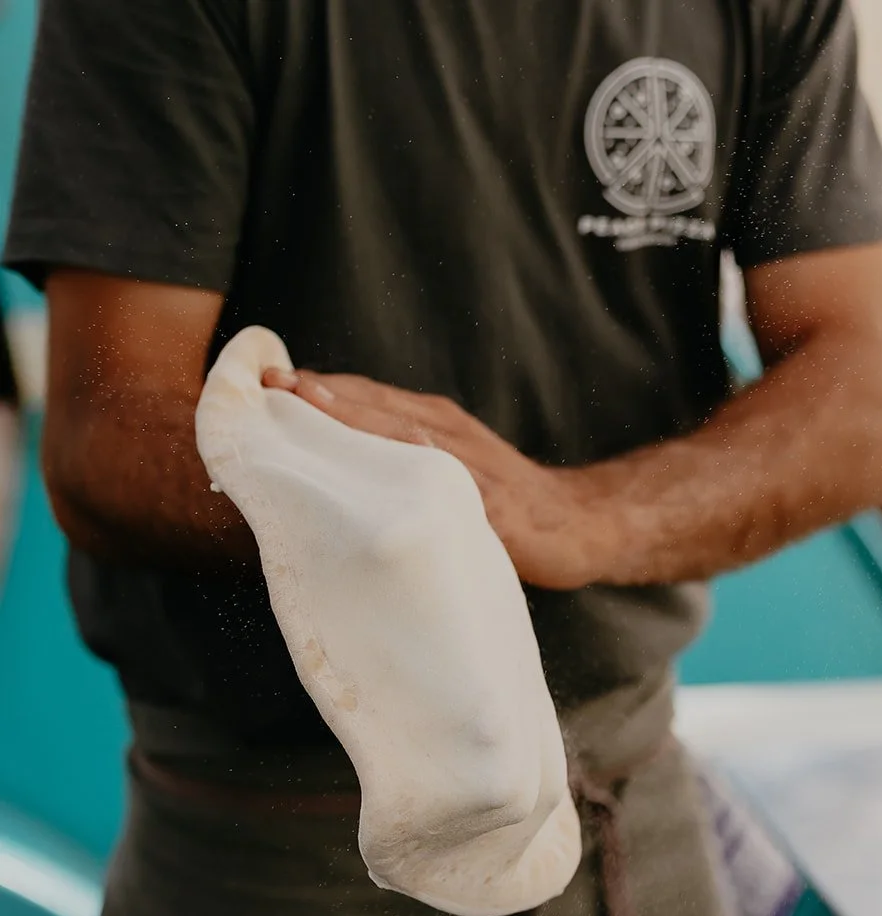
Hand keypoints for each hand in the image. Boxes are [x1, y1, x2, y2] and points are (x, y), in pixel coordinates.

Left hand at [262, 368, 613, 589]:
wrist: (575, 525)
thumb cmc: (504, 499)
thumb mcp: (451, 464)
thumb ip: (399, 456)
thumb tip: (324, 465)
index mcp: (434, 424)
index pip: (366, 398)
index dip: (317, 389)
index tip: (262, 380)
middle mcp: (448, 435)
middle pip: (378, 407)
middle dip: (323, 396)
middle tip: (270, 385)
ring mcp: (470, 468)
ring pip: (405, 437)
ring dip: (357, 420)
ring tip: (310, 406)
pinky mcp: (492, 507)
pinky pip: (444, 488)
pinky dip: (410, 475)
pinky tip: (379, 475)